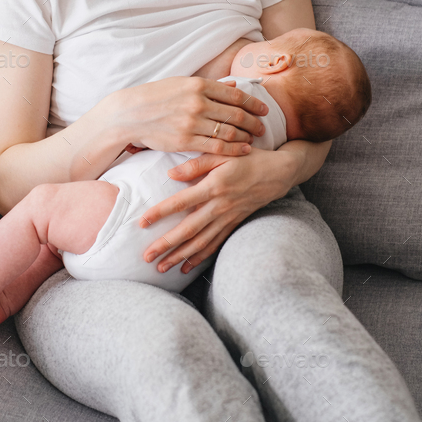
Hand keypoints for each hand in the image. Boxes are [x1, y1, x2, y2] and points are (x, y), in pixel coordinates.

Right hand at [115, 76, 267, 157]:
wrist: (129, 114)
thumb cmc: (156, 97)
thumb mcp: (181, 84)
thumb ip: (210, 86)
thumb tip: (234, 86)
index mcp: (198, 85)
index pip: (236, 95)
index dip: (254, 103)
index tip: (264, 109)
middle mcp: (198, 103)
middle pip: (236, 114)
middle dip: (253, 122)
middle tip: (263, 127)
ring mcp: (192, 123)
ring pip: (229, 131)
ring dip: (246, 136)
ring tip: (254, 139)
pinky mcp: (185, 141)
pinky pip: (216, 147)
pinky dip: (233, 149)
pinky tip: (243, 150)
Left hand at [140, 147, 293, 273]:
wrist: (279, 172)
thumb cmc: (247, 158)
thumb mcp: (222, 153)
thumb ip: (195, 164)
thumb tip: (170, 174)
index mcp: (214, 186)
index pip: (181, 202)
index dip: (160, 212)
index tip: (142, 222)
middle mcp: (220, 206)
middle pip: (189, 230)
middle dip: (166, 245)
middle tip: (146, 257)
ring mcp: (228, 218)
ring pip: (201, 242)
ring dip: (180, 257)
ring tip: (161, 268)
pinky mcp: (234, 224)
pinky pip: (215, 244)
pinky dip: (200, 258)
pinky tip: (186, 267)